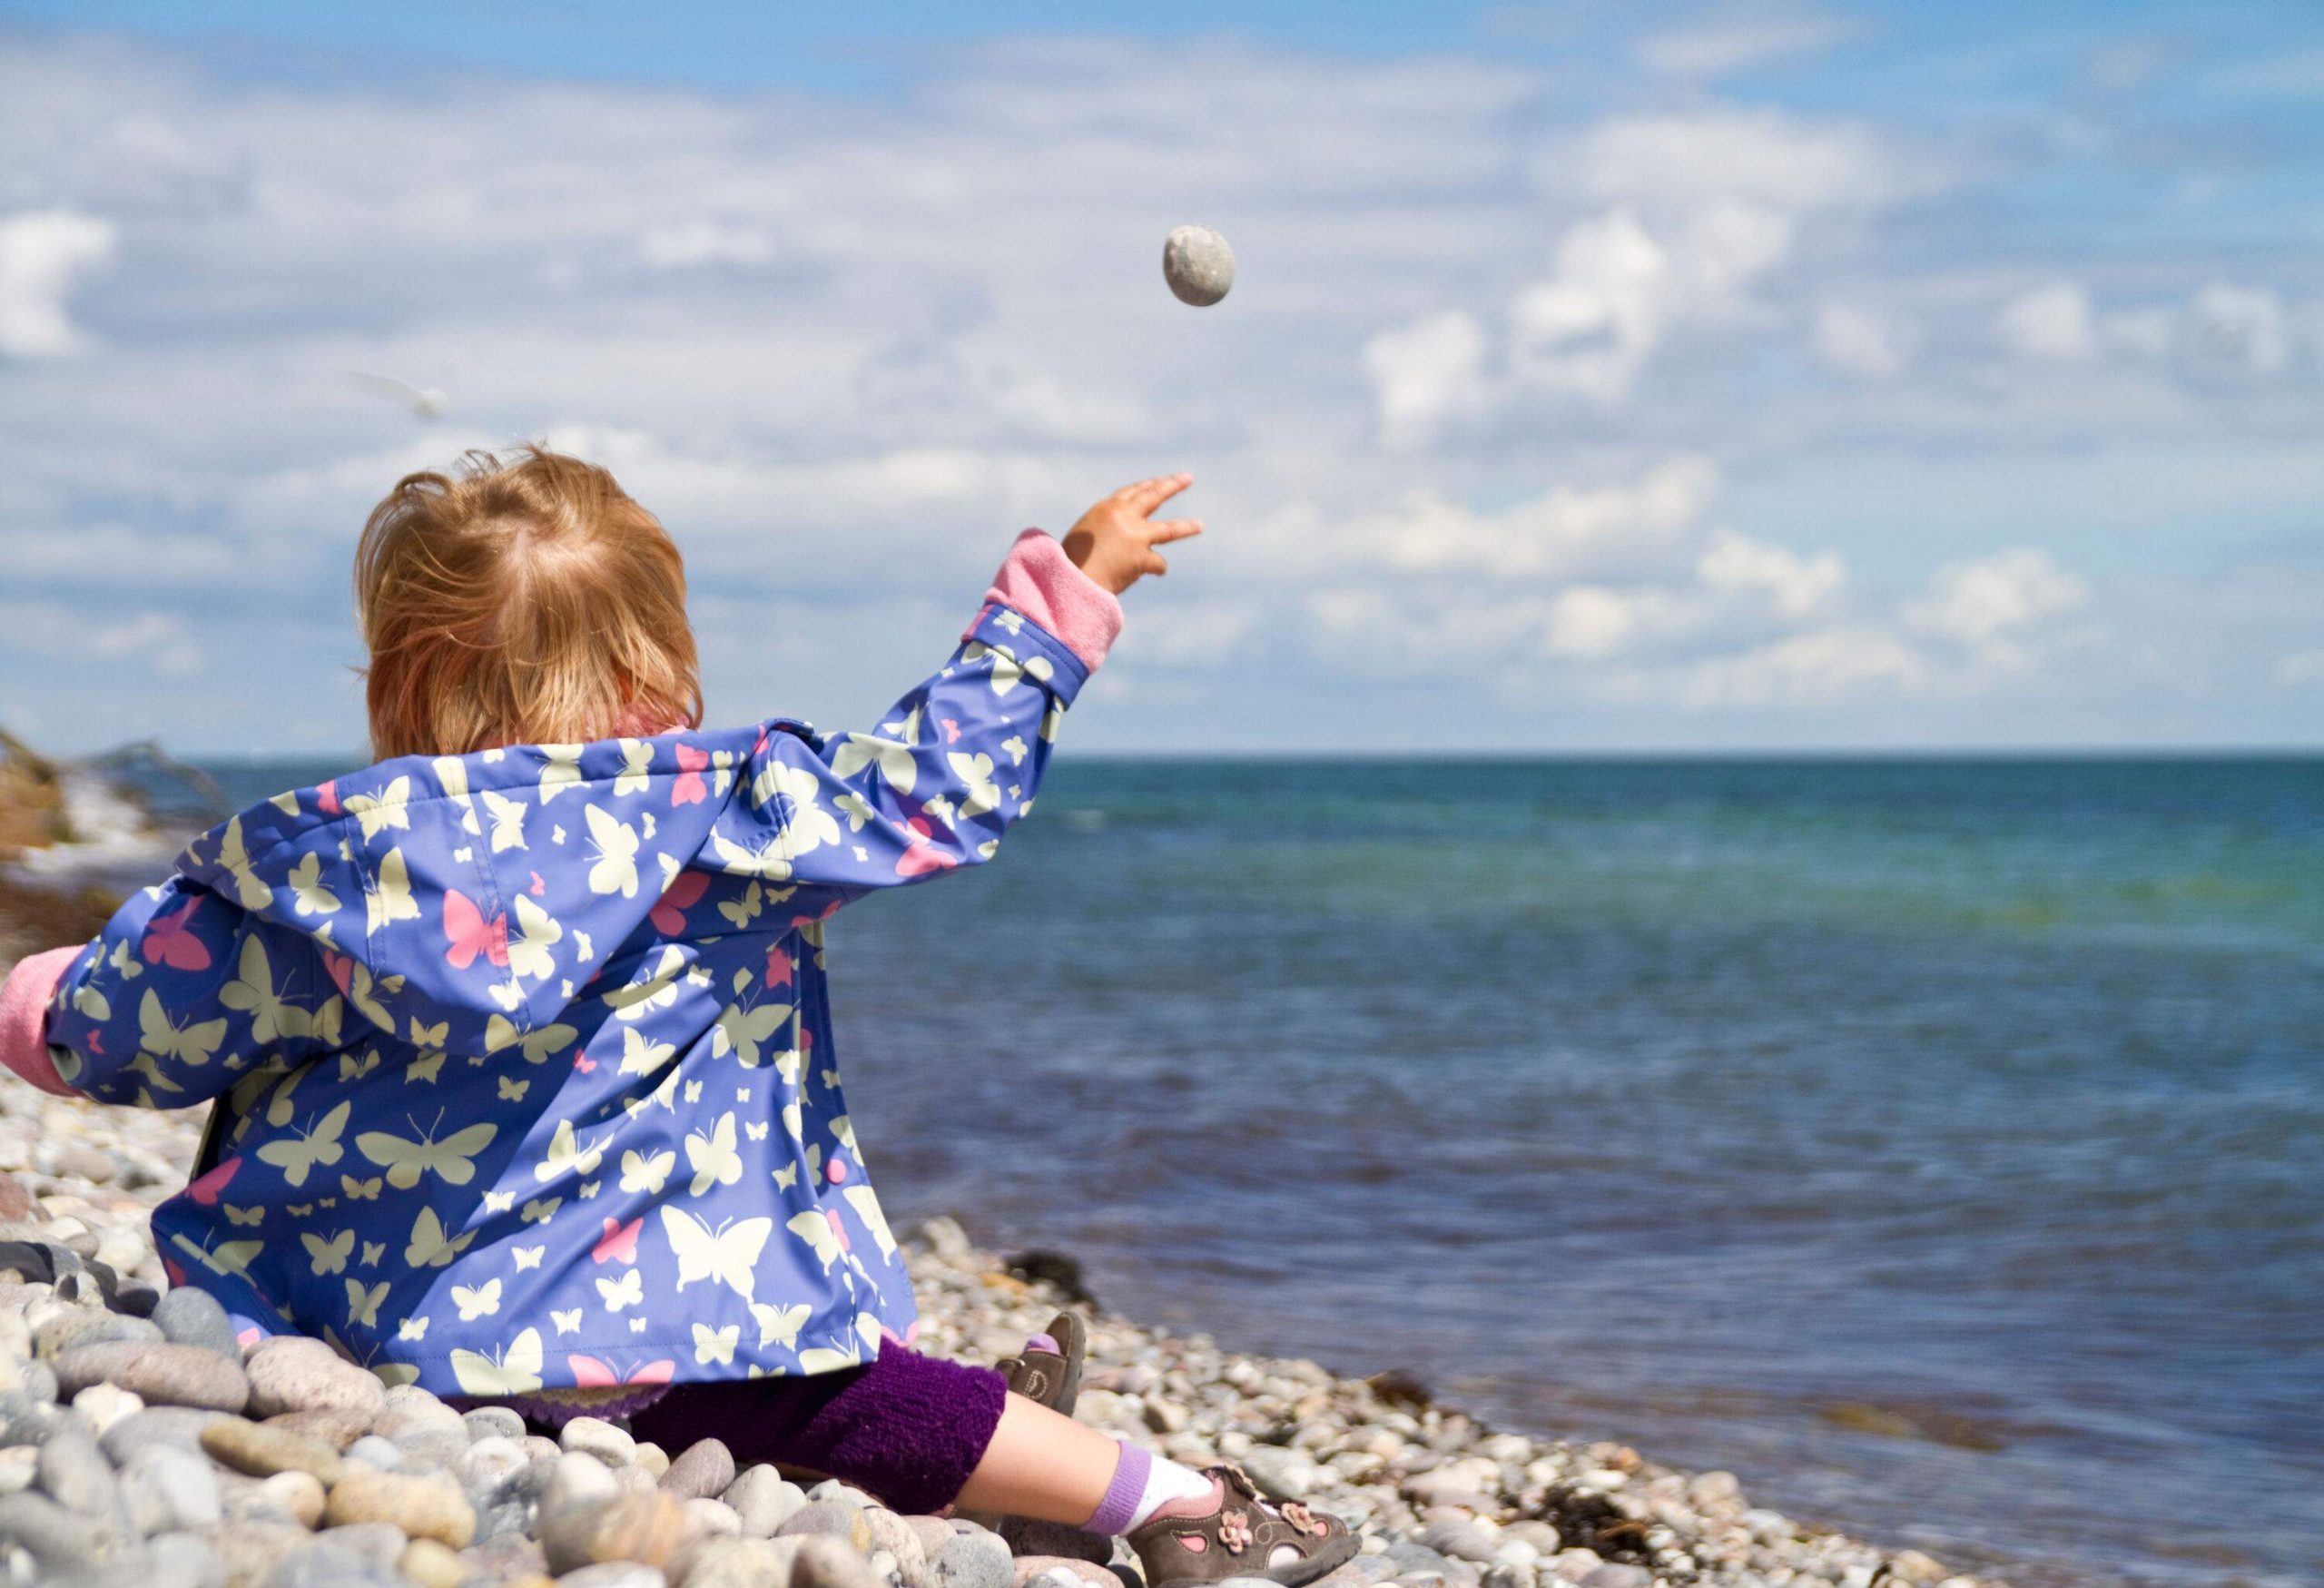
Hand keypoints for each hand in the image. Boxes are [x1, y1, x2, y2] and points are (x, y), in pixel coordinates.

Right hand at [1061, 474, 1202, 594]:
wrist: (1072, 579)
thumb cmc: (1071, 562)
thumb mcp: (1084, 536)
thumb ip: (1105, 531)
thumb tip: (1122, 542)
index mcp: (1105, 508)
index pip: (1131, 492)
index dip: (1147, 487)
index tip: (1158, 482)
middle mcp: (1123, 516)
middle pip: (1154, 495)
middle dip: (1172, 486)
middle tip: (1187, 478)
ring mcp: (1135, 535)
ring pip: (1170, 529)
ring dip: (1187, 527)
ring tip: (1200, 525)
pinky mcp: (1143, 557)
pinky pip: (1158, 564)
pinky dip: (1155, 569)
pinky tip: (1151, 573)